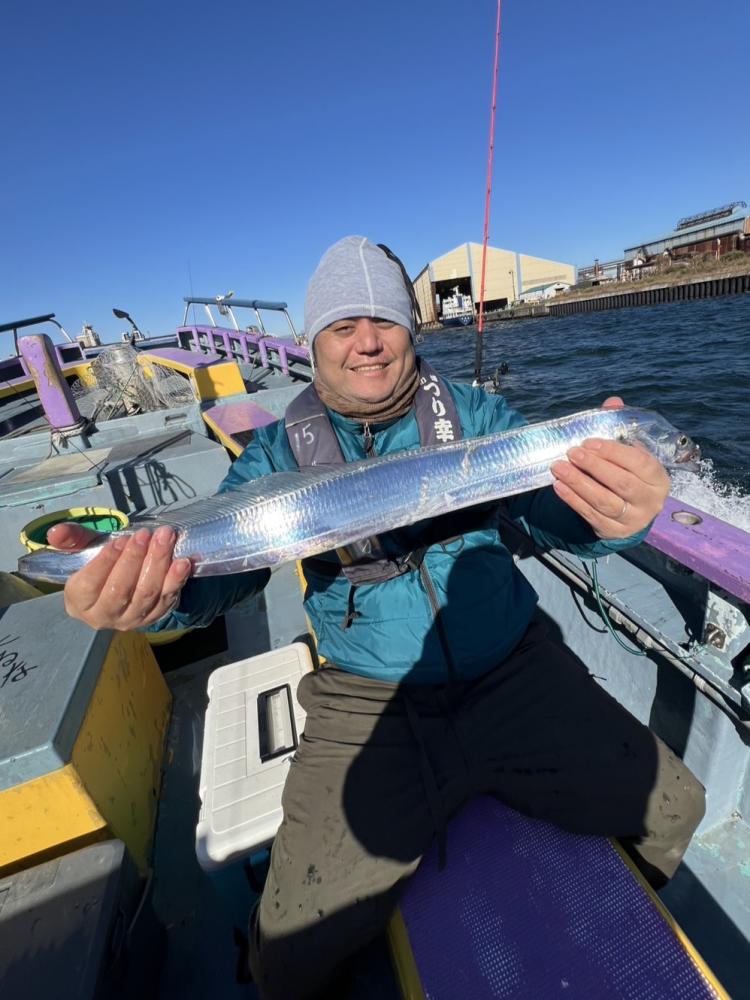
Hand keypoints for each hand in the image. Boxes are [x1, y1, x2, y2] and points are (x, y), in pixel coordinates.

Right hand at [47, 522, 191, 629]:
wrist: (122, 589)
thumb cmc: (100, 567)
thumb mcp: (85, 551)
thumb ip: (72, 540)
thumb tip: (55, 532)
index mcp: (79, 601)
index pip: (91, 583)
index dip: (107, 561)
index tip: (121, 539)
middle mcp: (103, 616)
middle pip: (121, 590)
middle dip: (136, 559)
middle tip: (147, 534)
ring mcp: (131, 620)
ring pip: (146, 594)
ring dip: (158, 564)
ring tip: (165, 539)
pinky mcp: (154, 617)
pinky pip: (167, 600)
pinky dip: (176, 581)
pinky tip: (182, 562)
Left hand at [550, 396, 669, 539]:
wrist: (629, 510)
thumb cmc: (627, 473)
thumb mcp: (628, 453)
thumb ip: (619, 428)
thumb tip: (613, 403)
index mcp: (658, 478)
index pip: (639, 462)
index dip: (613, 452)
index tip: (588, 442)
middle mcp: (651, 500)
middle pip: (622, 483)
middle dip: (594, 466)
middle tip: (571, 453)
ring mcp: (633, 519)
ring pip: (605, 501)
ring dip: (579, 484)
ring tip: (558, 468)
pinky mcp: (613, 531)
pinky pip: (591, 515)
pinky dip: (573, 500)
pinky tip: (559, 486)